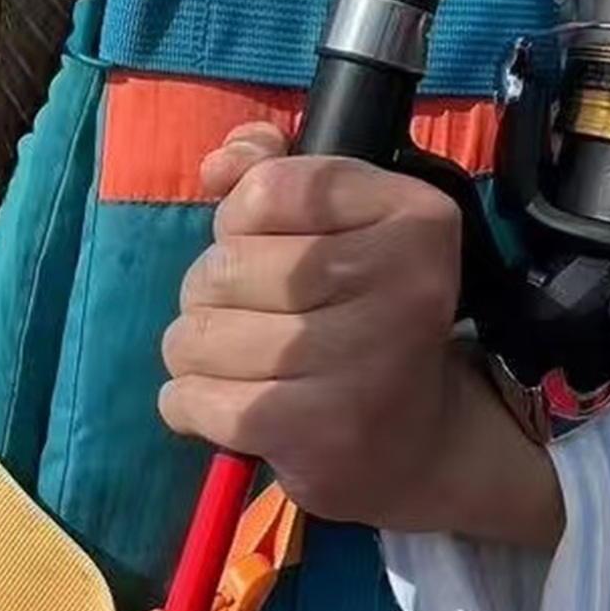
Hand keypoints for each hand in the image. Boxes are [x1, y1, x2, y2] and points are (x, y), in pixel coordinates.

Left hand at [156, 123, 563, 547]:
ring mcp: (360, 367)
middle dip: (213, 291)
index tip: (272, 246)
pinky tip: (235, 408)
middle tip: (259, 317)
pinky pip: (191, 399)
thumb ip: (272, 171)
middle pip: (223, 266)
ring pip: (196, 335)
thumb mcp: (340, 223)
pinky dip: (191, 404)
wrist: (418, 445)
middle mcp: (400, 289)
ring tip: (246, 365)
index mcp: (414, 217)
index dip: (241, 216)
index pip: (268, 188)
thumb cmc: (362, 314)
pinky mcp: (316, 436)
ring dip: (198, 352)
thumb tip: (219, 166)